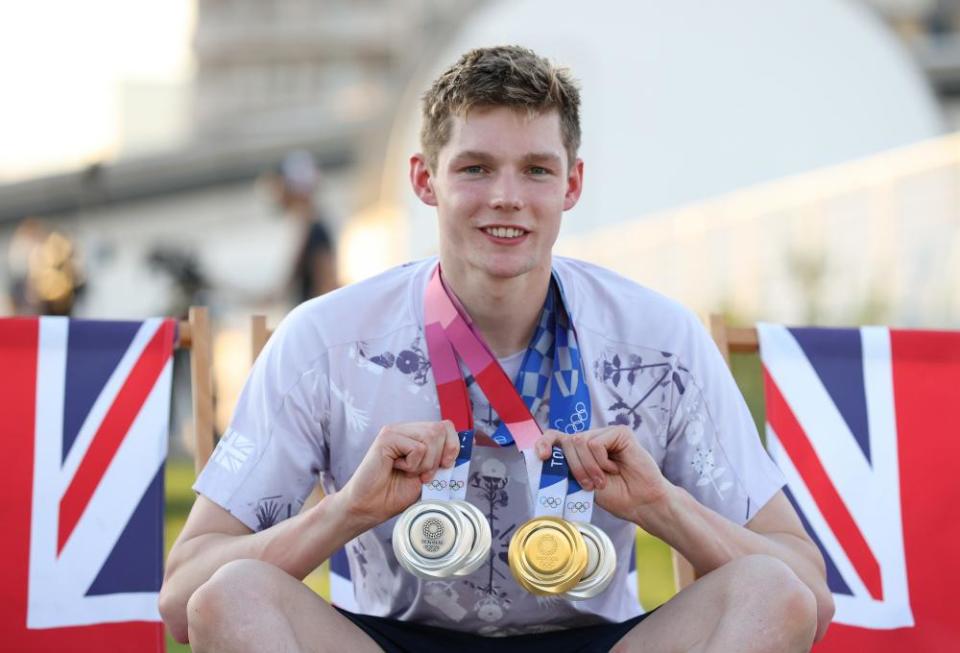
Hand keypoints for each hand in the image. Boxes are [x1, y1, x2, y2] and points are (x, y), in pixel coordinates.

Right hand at [338, 421, 459, 528]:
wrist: (370, 507)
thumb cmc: (394, 494)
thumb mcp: (428, 477)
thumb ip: (442, 462)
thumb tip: (463, 449)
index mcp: (416, 436)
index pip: (446, 426)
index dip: (452, 445)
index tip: (445, 465)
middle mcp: (406, 429)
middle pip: (441, 429)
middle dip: (438, 457)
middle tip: (423, 475)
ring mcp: (395, 431)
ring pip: (431, 436)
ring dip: (425, 463)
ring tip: (408, 472)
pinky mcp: (387, 437)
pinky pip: (417, 447)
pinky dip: (412, 465)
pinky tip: (395, 468)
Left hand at [535, 426, 670, 526]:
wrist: (641, 503)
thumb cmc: (616, 496)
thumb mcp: (583, 484)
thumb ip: (567, 469)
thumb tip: (546, 459)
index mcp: (580, 451)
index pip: (555, 437)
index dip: (544, 442)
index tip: (542, 457)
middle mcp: (592, 439)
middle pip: (567, 442)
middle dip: (576, 468)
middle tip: (592, 485)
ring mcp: (606, 434)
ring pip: (580, 441)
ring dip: (590, 467)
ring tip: (605, 478)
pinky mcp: (620, 432)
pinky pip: (596, 443)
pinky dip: (602, 461)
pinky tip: (616, 468)